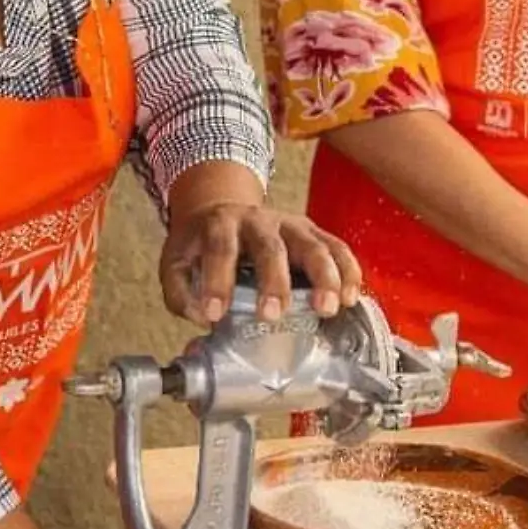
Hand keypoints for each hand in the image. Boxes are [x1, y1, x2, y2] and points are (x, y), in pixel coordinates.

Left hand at [160, 201, 362, 325]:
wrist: (222, 210)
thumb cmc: (201, 245)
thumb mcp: (177, 263)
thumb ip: (180, 293)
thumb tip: (201, 319)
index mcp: (220, 224)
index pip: (220, 248)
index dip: (217, 281)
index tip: (213, 315)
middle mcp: (258, 220)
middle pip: (271, 247)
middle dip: (274, 282)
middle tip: (272, 315)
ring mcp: (290, 225)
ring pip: (312, 246)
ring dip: (323, 278)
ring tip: (327, 309)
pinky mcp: (312, 233)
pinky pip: (337, 248)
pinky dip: (347, 271)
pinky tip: (350, 297)